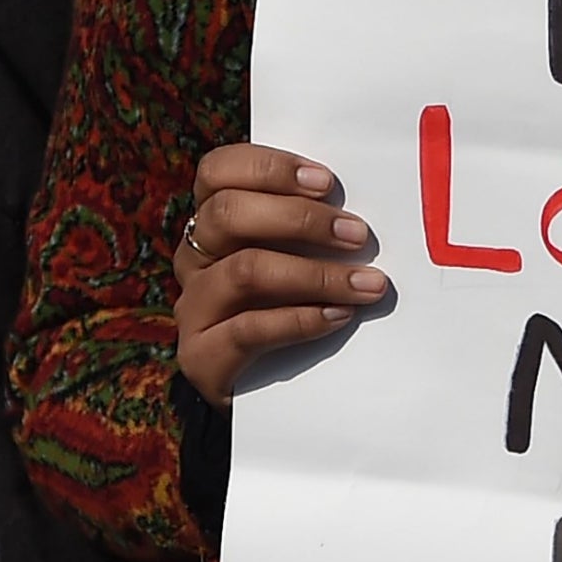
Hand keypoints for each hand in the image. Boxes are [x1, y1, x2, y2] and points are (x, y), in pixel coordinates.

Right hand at [174, 143, 387, 405]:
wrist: (268, 392)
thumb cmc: (295, 302)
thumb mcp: (299, 255)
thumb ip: (313, 225)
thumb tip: (368, 199)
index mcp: (213, 220)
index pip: (218, 171)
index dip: (269, 168)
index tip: (326, 181)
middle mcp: (194, 257)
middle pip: (227, 215)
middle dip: (299, 219)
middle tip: (357, 234)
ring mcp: (193, 307)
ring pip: (244, 271)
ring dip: (314, 274)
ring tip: (366, 283)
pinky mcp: (200, 356)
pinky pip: (248, 329)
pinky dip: (301, 319)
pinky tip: (339, 316)